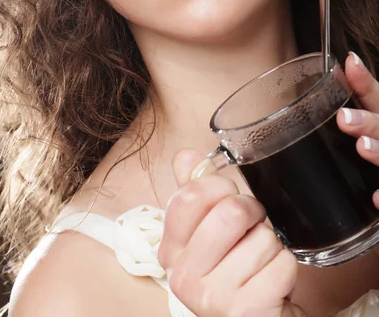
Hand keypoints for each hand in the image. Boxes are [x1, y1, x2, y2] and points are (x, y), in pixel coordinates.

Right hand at [158, 149, 305, 316]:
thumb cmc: (232, 273)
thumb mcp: (207, 234)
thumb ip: (196, 193)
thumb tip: (186, 156)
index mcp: (170, 250)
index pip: (190, 196)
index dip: (219, 185)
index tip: (228, 194)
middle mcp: (184, 276)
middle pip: (230, 212)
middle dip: (253, 211)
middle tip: (252, 226)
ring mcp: (214, 297)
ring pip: (263, 238)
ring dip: (271, 244)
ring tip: (259, 260)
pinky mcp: (247, 311)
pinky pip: (283, 264)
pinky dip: (286, 267)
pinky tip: (271, 281)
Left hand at [337, 52, 378, 207]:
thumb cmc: (375, 142)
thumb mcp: (369, 123)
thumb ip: (359, 106)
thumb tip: (338, 72)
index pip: (377, 97)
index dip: (364, 81)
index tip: (350, 63)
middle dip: (368, 122)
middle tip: (343, 118)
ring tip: (362, 147)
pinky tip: (376, 198)